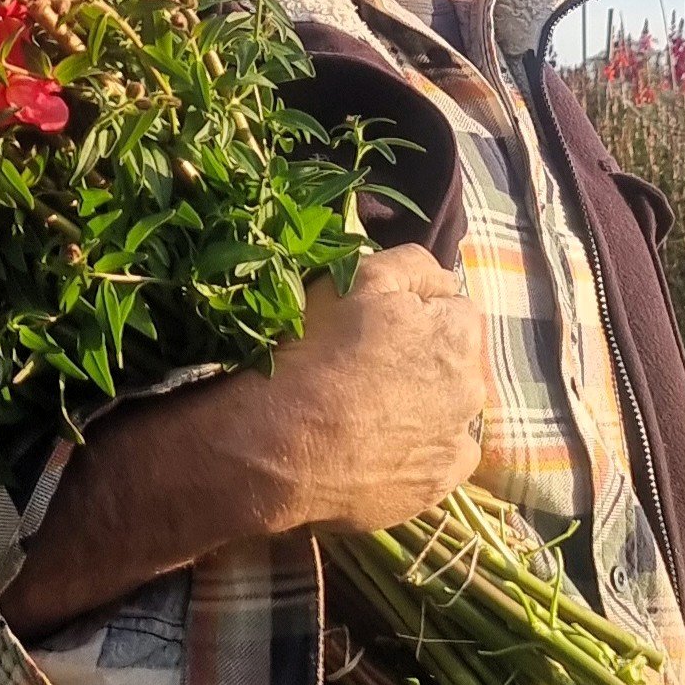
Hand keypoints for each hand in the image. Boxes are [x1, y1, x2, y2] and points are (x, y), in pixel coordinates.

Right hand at [0, 245, 485, 638]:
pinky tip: (380, 439)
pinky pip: (456, 437)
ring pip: (460, 369)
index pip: (410, 257)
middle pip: (448, 305)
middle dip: (411, 315)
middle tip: (354, 334)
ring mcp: (448, 414)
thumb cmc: (229, 366)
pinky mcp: (443, 472)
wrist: (225, 470)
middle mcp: (436, 344)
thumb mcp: (252, 287)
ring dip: (425, 371)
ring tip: (366, 390)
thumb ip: (288, 249)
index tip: (342, 285)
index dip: (373, 272)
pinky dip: (429, 433)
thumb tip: (305, 213)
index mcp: (389, 288)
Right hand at [221, 244, 486, 535]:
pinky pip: (441, 456)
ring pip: (449, 409)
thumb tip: (443, 281)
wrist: (284, 443)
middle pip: (456, 361)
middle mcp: (472, 387)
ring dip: (425, 403)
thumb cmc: (318, 349)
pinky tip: (380, 445)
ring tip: (371, 409)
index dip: (416, 311)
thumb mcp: (359, 277)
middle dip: (427, 358)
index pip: (453, 307)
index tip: (380, 323)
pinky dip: (420, 449)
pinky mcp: (439, 485)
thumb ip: (413, 265)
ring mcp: (458, 442)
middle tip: (372, 365)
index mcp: (458, 332)